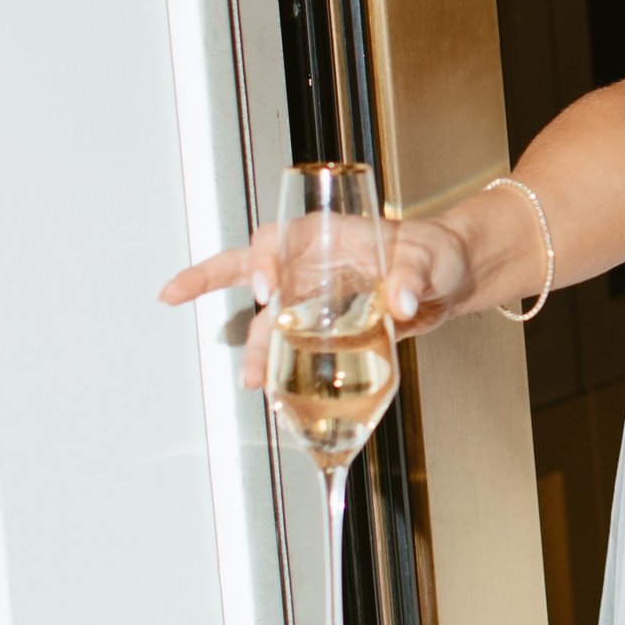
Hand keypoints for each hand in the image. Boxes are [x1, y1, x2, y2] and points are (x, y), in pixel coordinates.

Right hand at [160, 213, 474, 385]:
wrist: (449, 283)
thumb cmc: (436, 253)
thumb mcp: (429, 258)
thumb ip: (412, 276)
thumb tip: (399, 300)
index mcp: (327, 235)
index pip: (279, 238)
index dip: (263, 258)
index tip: (264, 286)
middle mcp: (311, 264)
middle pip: (249, 269)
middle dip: (208, 282)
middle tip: (175, 296)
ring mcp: (314, 297)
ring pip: (268, 320)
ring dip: (254, 349)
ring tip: (252, 380)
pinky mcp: (325, 327)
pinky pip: (290, 346)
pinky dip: (278, 367)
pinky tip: (273, 389)